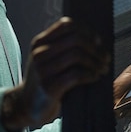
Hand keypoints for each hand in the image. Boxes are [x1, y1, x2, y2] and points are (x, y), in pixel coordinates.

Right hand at [2, 17, 109, 131]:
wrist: (25, 106)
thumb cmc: (44, 80)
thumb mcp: (46, 59)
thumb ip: (62, 47)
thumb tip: (94, 39)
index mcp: (40, 42)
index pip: (66, 25)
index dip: (86, 31)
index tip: (98, 41)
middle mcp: (39, 53)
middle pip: (75, 39)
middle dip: (95, 48)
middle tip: (105, 57)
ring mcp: (43, 70)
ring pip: (77, 55)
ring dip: (95, 61)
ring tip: (102, 68)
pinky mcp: (49, 87)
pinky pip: (76, 75)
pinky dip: (90, 74)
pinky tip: (95, 77)